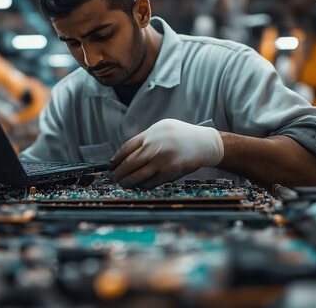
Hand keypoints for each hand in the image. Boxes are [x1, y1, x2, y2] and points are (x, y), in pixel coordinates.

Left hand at [108, 119, 223, 188]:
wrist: (204, 143)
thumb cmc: (181, 135)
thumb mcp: (161, 128)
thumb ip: (145, 139)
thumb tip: (126, 154)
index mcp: (150, 134)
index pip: (126, 148)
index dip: (116, 159)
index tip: (111, 165)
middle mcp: (155, 146)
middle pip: (129, 163)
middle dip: (118, 173)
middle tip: (113, 178)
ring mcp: (162, 160)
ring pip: (137, 175)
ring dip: (127, 181)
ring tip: (122, 184)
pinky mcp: (170, 172)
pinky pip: (151, 182)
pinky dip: (142, 185)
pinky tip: (138, 185)